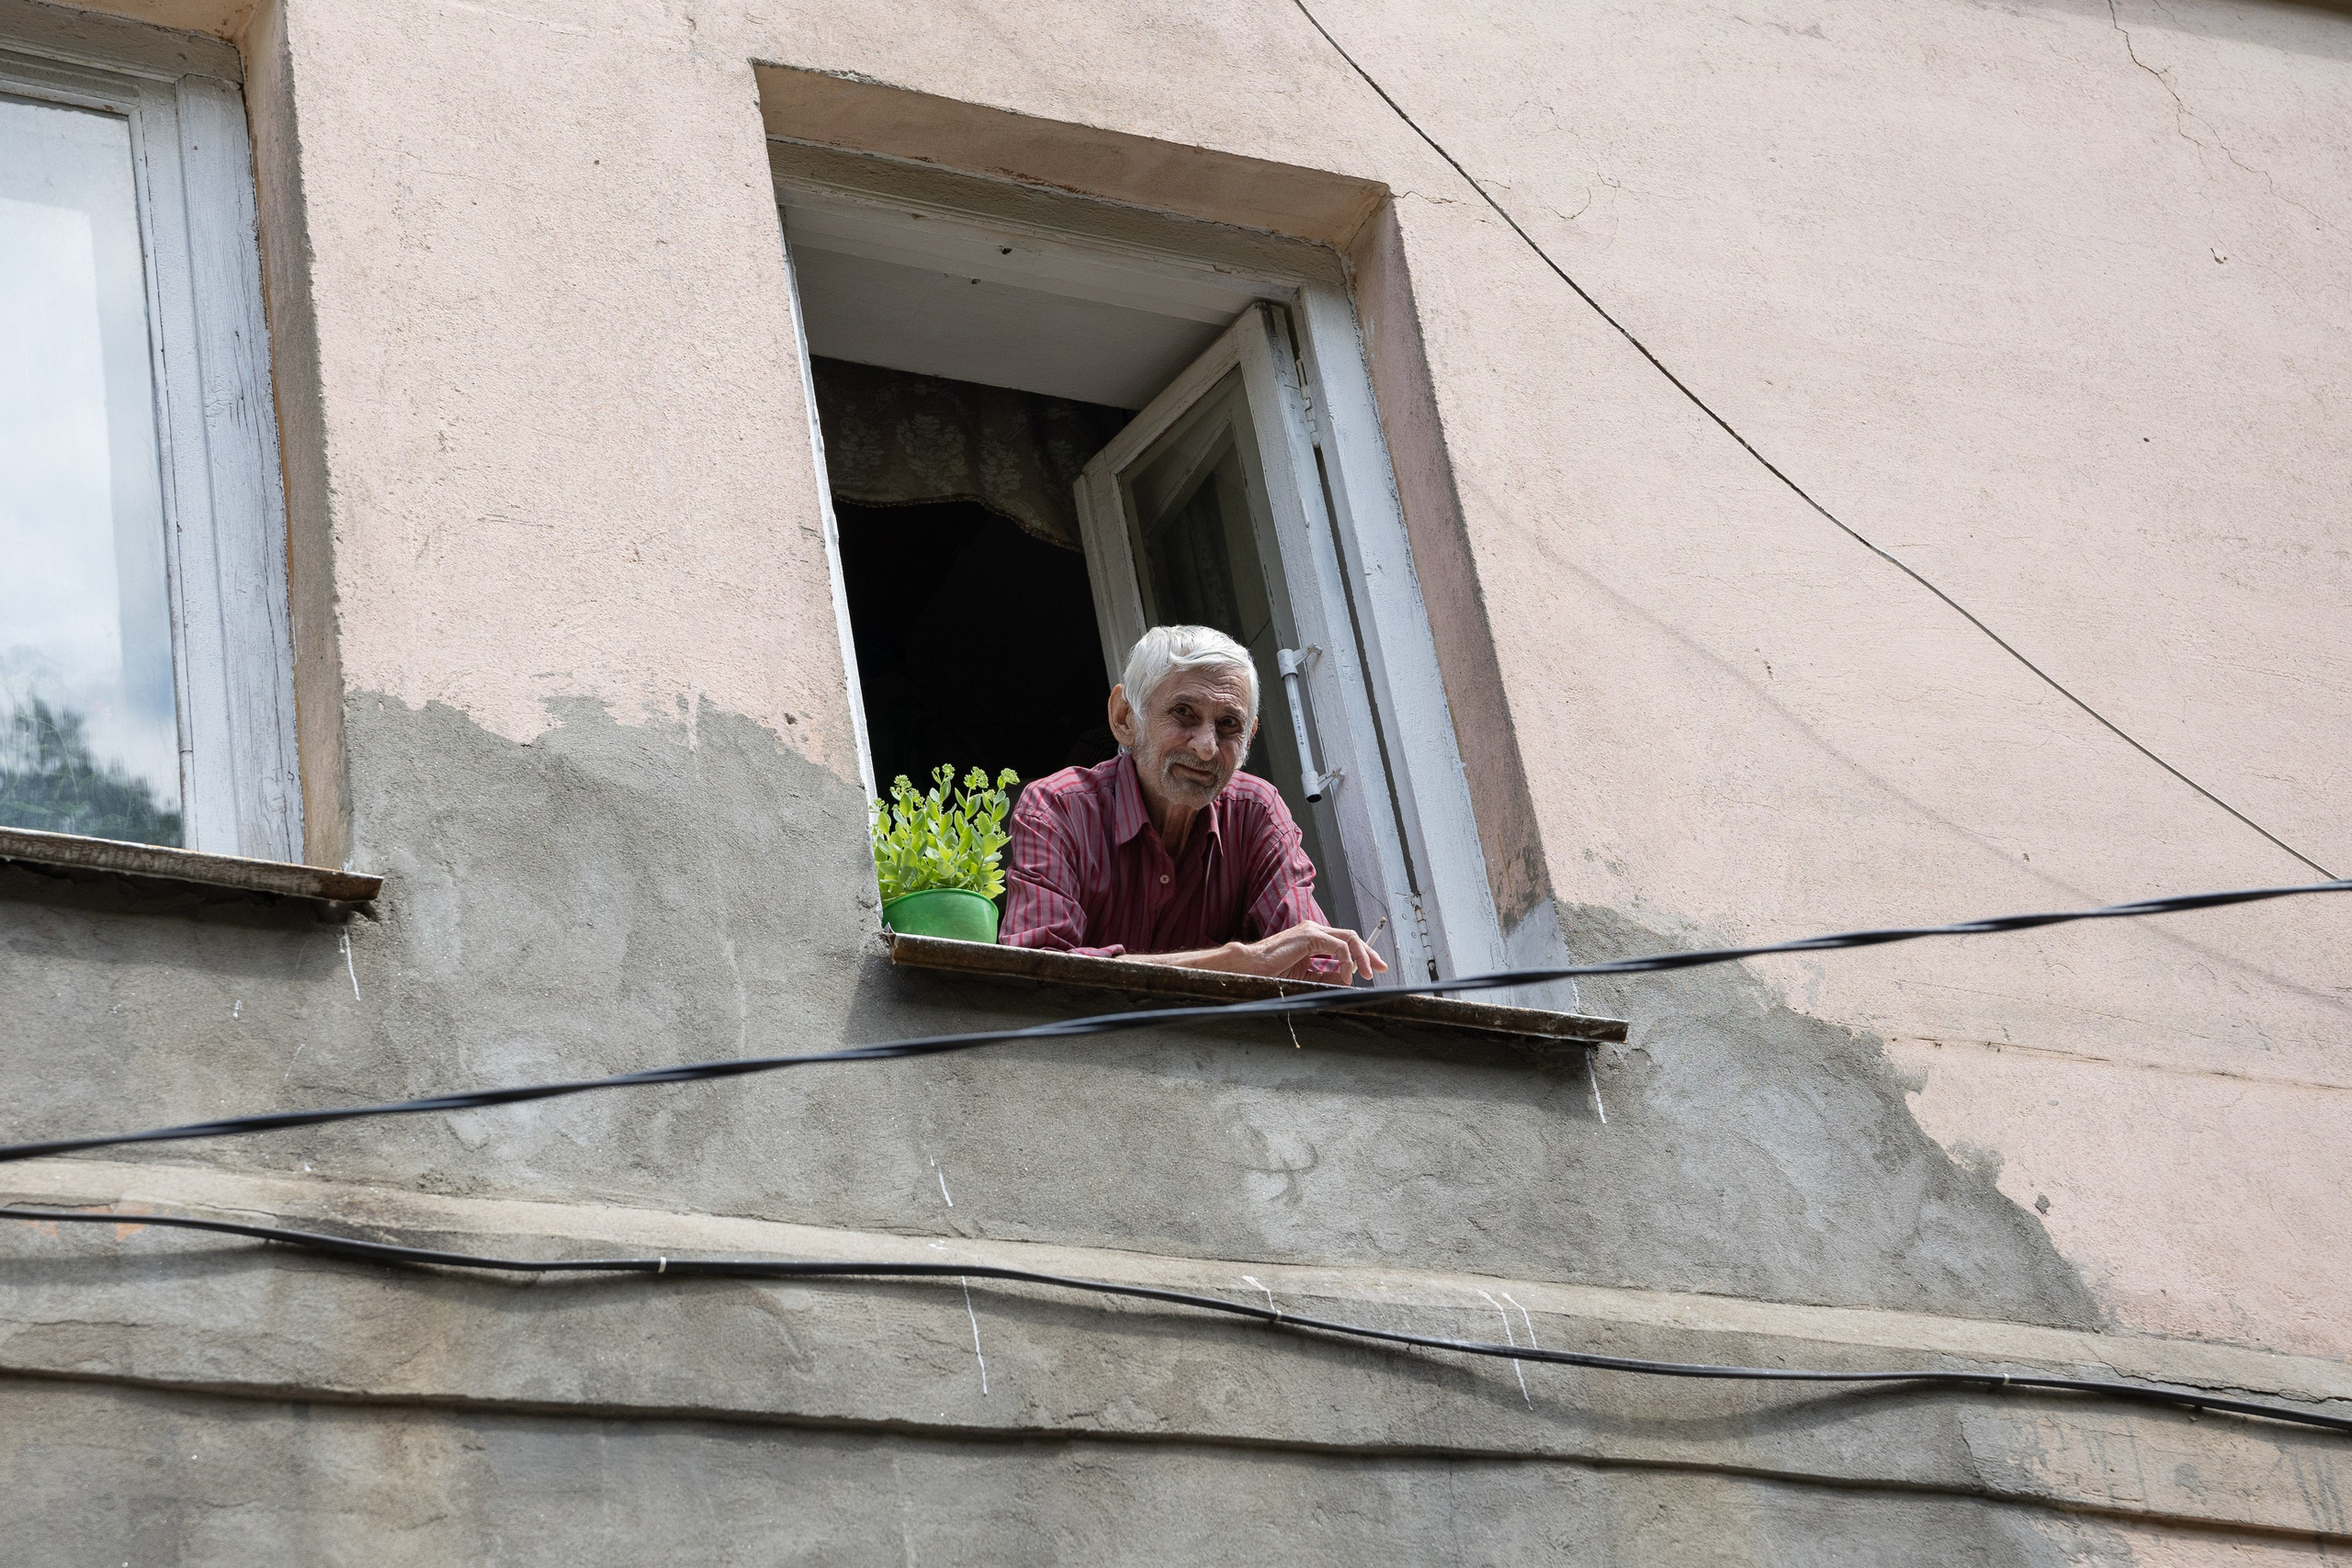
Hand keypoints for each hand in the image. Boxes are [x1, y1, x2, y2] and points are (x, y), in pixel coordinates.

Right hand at [1235, 921, 1388, 982]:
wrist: (1249, 969)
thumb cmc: (1270, 973)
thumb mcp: (1306, 977)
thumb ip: (1325, 976)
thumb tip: (1346, 979)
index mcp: (1312, 940)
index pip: (1345, 944)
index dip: (1362, 956)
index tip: (1373, 969)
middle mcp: (1314, 931)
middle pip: (1351, 937)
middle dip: (1369, 953)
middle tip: (1380, 968)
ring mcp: (1312, 931)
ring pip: (1349, 938)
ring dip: (1362, 956)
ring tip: (1367, 974)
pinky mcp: (1310, 936)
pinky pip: (1338, 946)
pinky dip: (1347, 960)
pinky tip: (1346, 974)